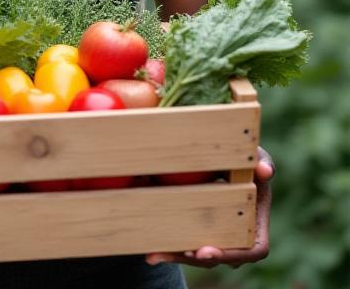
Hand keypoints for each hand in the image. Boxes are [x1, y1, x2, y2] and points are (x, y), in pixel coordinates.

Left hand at [145, 146, 273, 268]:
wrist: (225, 158)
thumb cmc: (245, 156)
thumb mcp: (254, 155)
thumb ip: (260, 161)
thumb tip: (265, 171)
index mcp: (256, 223)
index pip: (252, 250)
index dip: (231, 255)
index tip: (207, 251)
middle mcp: (237, 237)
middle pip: (219, 258)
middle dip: (197, 259)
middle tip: (180, 253)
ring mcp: (218, 238)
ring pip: (199, 256)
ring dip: (177, 256)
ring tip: (155, 255)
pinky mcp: (199, 232)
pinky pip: (185, 245)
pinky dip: (169, 247)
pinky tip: (149, 250)